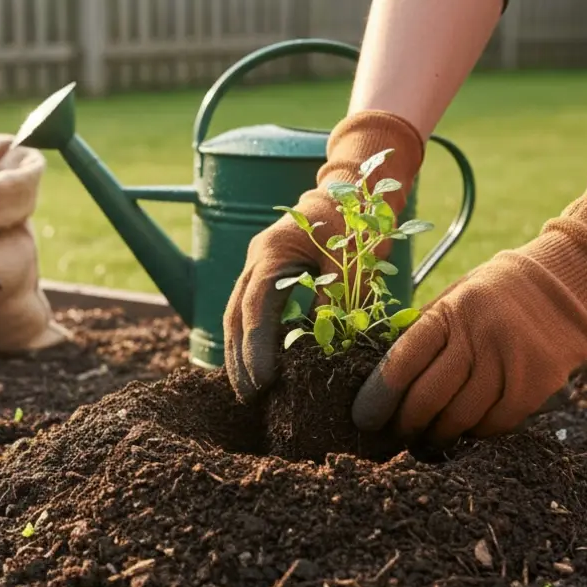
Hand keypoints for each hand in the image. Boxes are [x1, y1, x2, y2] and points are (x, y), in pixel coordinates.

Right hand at [224, 110, 425, 402]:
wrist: (348, 190)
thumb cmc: (351, 218)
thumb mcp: (349, 256)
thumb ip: (335, 294)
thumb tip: (323, 338)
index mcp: (270, 252)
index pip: (254, 306)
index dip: (255, 346)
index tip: (263, 379)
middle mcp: (255, 260)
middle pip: (234, 315)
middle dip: (238, 358)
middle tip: (248, 396)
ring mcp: (256, 268)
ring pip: (236, 316)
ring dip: (239, 353)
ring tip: (247, 391)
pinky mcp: (265, 277)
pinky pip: (249, 313)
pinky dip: (250, 340)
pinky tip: (255, 367)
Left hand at [352, 170, 586, 442]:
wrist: (575, 279)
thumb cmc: (502, 292)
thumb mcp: (457, 297)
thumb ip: (426, 333)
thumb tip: (386, 378)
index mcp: (449, 312)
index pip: (401, 362)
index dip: (378, 397)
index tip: (365, 418)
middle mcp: (478, 336)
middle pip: (427, 397)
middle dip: (406, 423)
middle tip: (397, 434)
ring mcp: (510, 360)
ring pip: (460, 417)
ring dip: (438, 434)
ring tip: (428, 437)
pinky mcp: (538, 382)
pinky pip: (496, 423)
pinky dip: (477, 432)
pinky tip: (468, 430)